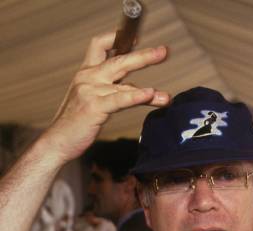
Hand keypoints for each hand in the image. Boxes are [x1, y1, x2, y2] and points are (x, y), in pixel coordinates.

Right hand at [42, 32, 169, 162]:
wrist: (58, 141)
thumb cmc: (76, 123)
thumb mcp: (90, 99)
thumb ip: (108, 90)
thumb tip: (135, 88)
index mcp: (86, 73)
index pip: (99, 45)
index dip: (117, 39)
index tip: (136, 38)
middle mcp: (88, 77)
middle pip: (118, 60)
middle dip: (143, 56)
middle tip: (163, 53)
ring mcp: (90, 91)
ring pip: (124, 83)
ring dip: (149, 90)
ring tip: (167, 97)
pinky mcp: (94, 107)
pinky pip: (119, 99)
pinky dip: (136, 96)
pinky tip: (150, 95)